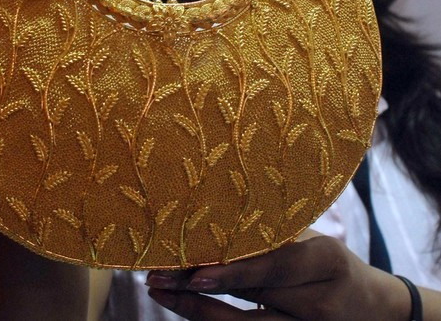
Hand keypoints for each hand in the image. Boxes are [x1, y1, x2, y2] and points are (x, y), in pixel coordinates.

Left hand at [146, 233, 411, 319]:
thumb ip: (273, 234)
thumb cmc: (329, 261)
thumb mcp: (310, 238)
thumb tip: (213, 220)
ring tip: (161, 293)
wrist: (373, 307)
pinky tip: (187, 308)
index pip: (271, 264)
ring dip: (197, 311)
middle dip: (200, 287)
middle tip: (157, 275)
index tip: (191, 272)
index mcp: (325, 257)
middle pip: (252, 295)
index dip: (231, 270)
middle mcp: (321, 299)